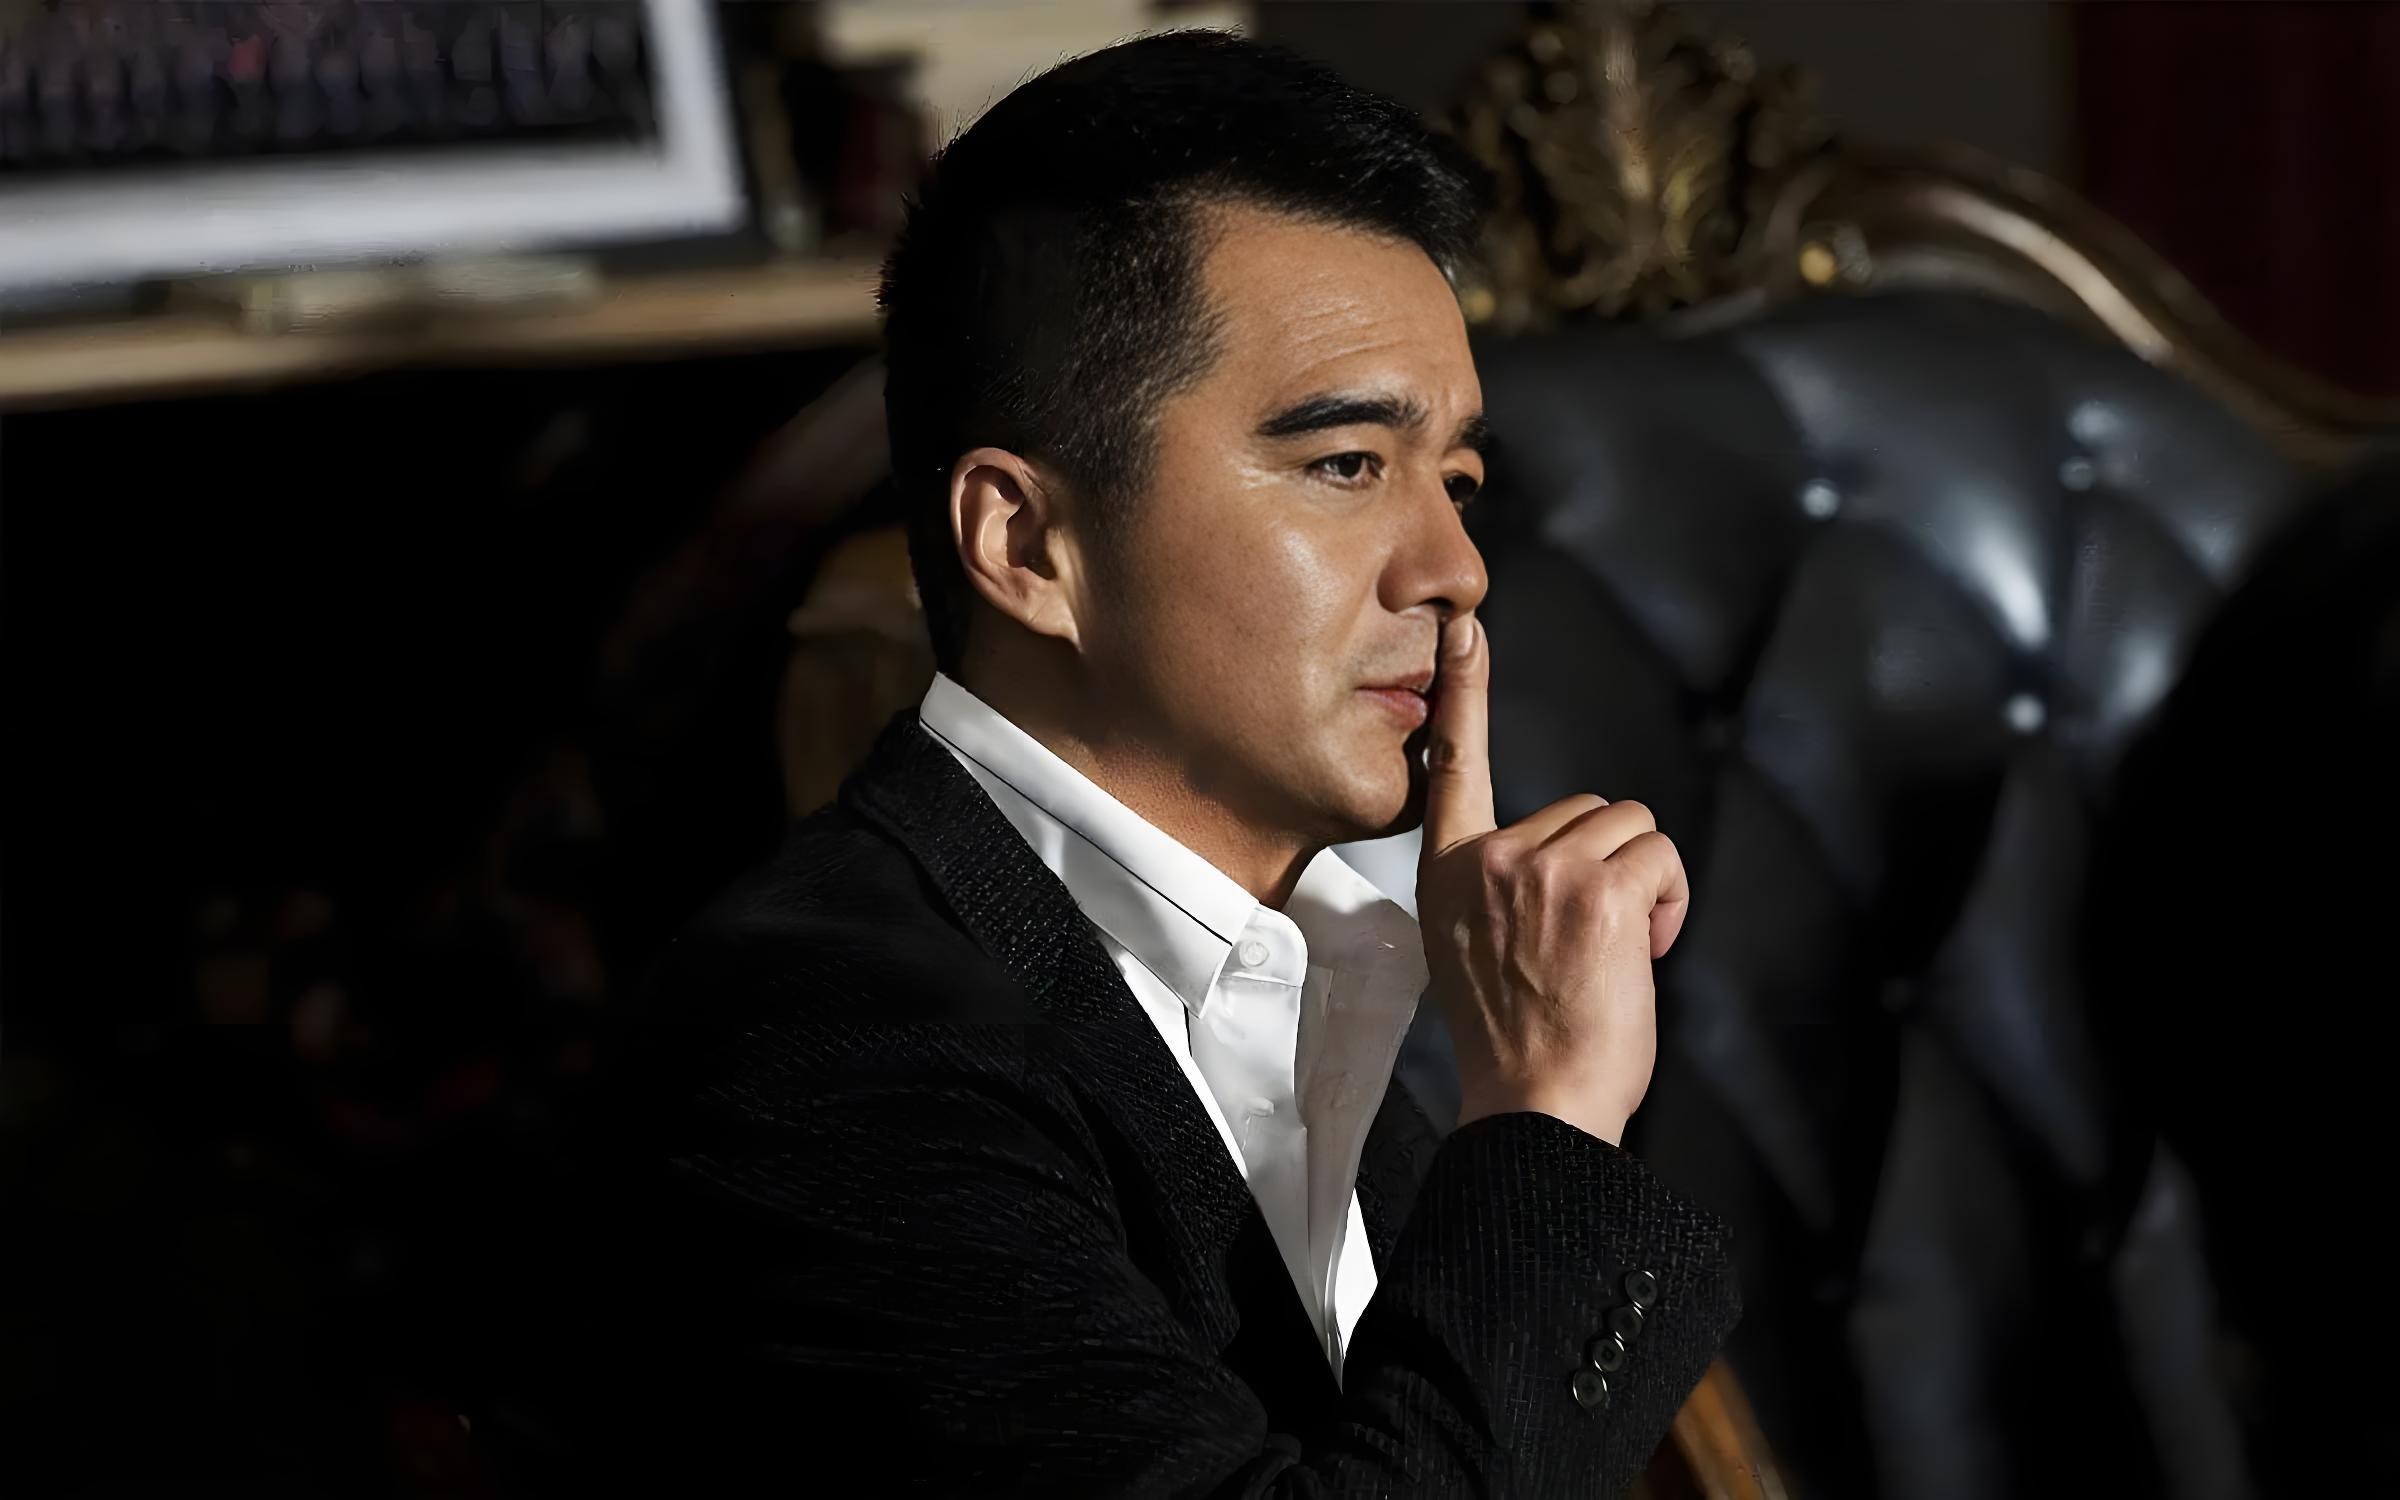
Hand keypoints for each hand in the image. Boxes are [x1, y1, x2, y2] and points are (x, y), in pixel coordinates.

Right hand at [1415, 615, 1689, 1145]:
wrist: (1536, 1106)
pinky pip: (1658, 853)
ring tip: (1619, 951)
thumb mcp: (1477, 949)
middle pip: (1584, 808)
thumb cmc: (1521, 1044)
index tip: (1463, 631)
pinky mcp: (1597, 887)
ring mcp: (1540, 870)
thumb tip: (1566, 862)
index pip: (1453, 766)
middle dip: (1610, 865)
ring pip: (1629, 828)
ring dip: (1644, 882)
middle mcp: (1485, 861)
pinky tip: (1645, 949)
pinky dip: (1669, 897)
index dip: (1464, 693)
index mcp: (1445, 875)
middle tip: (1596, 943)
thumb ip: (1502, 889)